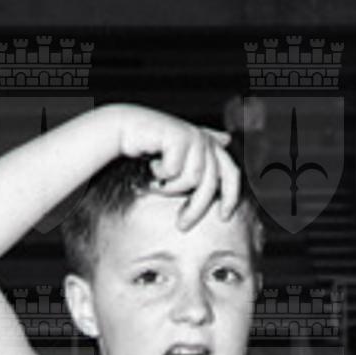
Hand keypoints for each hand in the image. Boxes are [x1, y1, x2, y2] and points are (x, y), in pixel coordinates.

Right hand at [115, 107, 242, 230]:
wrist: (124, 129)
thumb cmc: (149, 147)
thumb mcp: (178, 157)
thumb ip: (202, 153)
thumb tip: (227, 139)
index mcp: (209, 144)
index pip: (231, 173)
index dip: (231, 196)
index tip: (224, 217)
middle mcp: (204, 139)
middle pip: (211, 183)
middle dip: (196, 207)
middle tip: (181, 224)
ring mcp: (193, 136)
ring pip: (192, 179)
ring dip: (170, 187)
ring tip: (157, 180)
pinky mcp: (179, 136)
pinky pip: (175, 171)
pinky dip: (160, 173)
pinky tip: (152, 164)